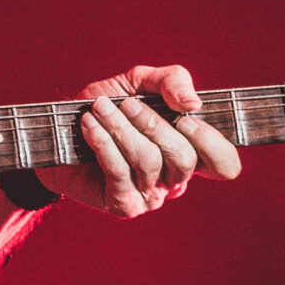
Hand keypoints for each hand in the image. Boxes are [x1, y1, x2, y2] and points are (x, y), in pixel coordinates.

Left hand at [40, 64, 240, 217]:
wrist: (59, 130)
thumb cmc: (106, 106)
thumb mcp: (139, 82)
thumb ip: (172, 80)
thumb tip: (193, 103)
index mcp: (189, 152)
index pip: (225, 165)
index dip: (211, 142)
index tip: (186, 115)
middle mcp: (174, 180)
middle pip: (184, 158)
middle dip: (153, 124)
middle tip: (127, 103)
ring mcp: (150, 196)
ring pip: (149, 161)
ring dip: (121, 128)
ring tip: (99, 108)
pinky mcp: (122, 204)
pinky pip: (120, 173)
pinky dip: (104, 143)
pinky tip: (90, 125)